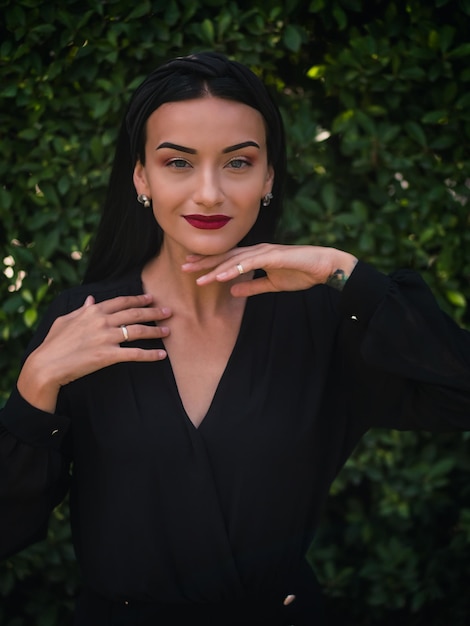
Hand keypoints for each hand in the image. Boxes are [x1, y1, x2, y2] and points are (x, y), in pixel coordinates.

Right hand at [17, 293, 170, 411]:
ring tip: (167, 331)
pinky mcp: (109, 355)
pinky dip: (150, 355)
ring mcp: (107, 338)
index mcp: (93, 311)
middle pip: (135, 313)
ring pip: (138, 331)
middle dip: (154, 312)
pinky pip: (135, 353)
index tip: (150, 298)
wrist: (47, 364)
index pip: (121, 302)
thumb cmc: (53, 343)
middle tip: (169, 312)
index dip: (138, 299)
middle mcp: (102, 321)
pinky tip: (161, 355)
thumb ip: (81, 310)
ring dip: (155, 331)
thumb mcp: (65, 320)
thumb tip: (90, 299)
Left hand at [182, 243, 357, 296]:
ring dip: (215, 268)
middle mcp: (257, 251)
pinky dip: (235, 269)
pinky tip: (222, 276)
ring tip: (198, 276)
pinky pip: (250, 263)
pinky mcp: (273, 257)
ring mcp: (264, 252)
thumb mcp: (271, 285)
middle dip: (205, 262)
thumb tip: (233, 290)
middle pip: (225, 256)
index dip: (209, 263)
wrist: (323, 267)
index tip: (192, 269)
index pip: (228, 259)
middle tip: (184, 267)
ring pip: (234, 260)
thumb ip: (252, 286)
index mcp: (255, 256)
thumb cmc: (300, 273)